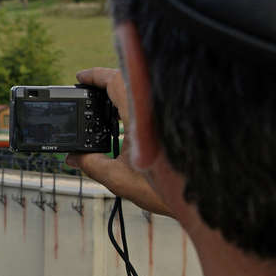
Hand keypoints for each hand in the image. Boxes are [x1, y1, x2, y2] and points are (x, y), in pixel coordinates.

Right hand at [65, 67, 173, 216]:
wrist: (202, 200)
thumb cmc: (166, 190)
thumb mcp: (119, 179)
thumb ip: (91, 165)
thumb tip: (73, 158)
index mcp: (140, 117)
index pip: (116, 80)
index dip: (96, 75)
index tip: (80, 77)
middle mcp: (156, 111)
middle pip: (128, 81)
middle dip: (106, 83)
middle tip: (88, 91)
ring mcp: (166, 116)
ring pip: (140, 92)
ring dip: (120, 93)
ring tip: (103, 105)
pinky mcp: (172, 124)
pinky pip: (149, 104)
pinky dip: (133, 105)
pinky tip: (124, 122)